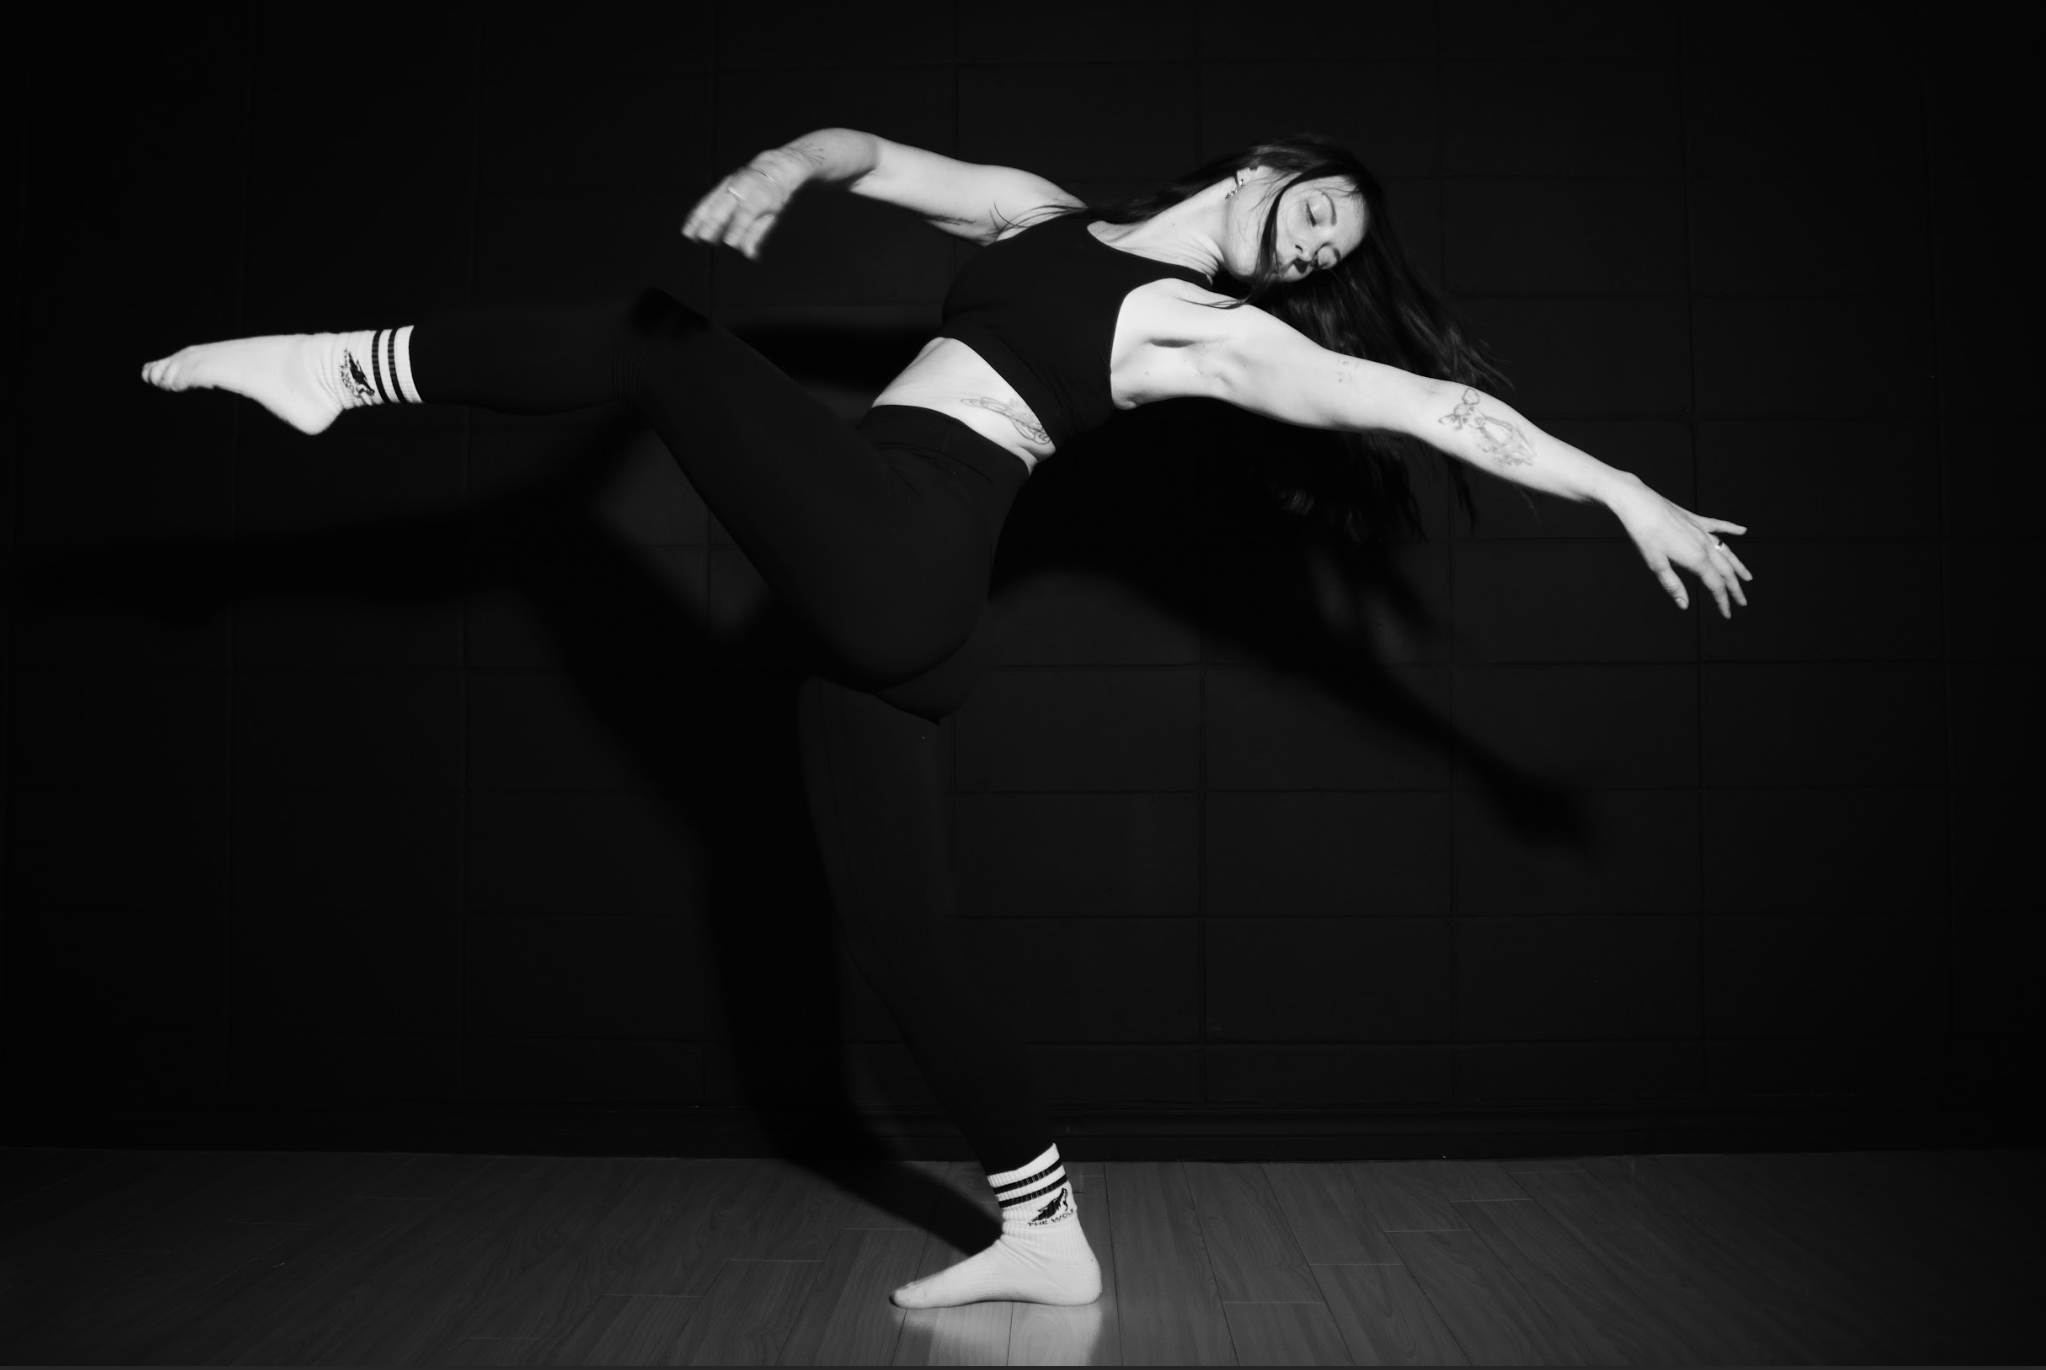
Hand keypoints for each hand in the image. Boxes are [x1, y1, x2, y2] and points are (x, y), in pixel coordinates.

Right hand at [681, 152, 800, 260]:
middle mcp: (742, 189)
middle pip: (724, 206)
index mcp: (758, 197)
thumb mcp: (771, 216)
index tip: (729, 243)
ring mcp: (730, 185)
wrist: (771, 169)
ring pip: (711, 202)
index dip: (737, 229)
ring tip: (688, 234)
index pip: (745, 215)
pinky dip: (697, 213)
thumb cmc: (772, 197)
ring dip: (699, 218)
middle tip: (704, 238)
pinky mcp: (721, 185)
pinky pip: (706, 200)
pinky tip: (688, 226)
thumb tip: (748, 254)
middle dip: (713, 222)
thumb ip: (757, 234)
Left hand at [1606, 479, 1753, 617]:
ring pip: (1726, 551)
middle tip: (1743, 603)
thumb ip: (1673, 585)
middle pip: (1726, 571)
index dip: (1722, 601)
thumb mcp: (1655, 564)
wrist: (1638, 503)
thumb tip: (1685, 605)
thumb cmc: (1644, 534)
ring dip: (1738, 566)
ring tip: (1748, 578)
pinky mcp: (1695, 519)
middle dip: (1735, 588)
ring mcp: (1701, 530)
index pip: (1715, 585)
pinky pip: (1718, 526)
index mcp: (1696, 559)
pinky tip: (1743, 530)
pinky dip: (1731, 529)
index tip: (1727, 615)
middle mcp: (1704, 545)